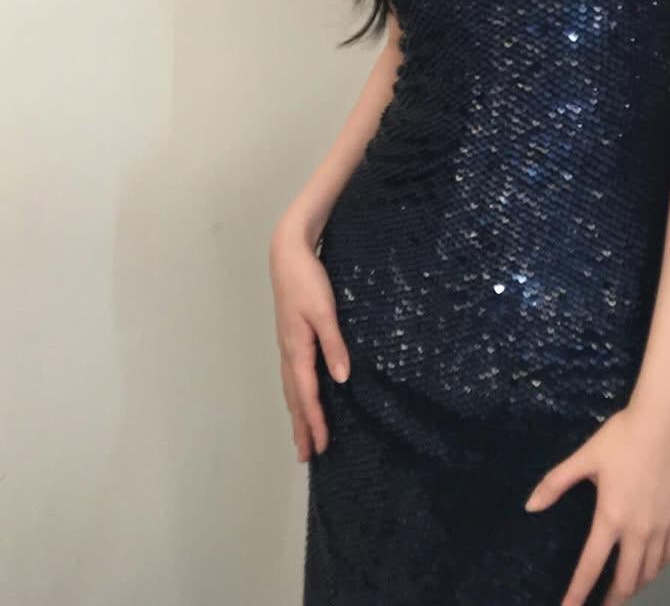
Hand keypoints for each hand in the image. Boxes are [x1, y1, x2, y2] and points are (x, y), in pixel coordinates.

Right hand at [269, 223, 350, 461]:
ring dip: (297, 413)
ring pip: (291, 388)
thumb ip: (334, 344)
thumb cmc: (308, 280)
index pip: (306, 395)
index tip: (321, 448)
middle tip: (306, 456)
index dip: (314, 422)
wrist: (287, 254)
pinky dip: (296, 394)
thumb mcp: (325, 310)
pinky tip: (302, 395)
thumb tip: (341, 379)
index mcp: (297, 350)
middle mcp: (288, 352)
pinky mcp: (290, 336)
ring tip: (302, 435)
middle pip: (294, 398)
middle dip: (301, 427)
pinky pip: (293, 375)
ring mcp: (287, 345)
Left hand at [523, 392, 669, 604]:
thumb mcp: (585, 456)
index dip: (578, 593)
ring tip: (622, 590)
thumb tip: (530, 506)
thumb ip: (556, 483)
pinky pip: (669, 555)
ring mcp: (663, 526)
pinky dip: (657, 568)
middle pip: (626, 581)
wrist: (665, 420)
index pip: (591, 567)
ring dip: (634, 586)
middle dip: (611, 600)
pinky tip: (650, 566)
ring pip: (650, 572)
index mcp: (611, 517)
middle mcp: (639, 530)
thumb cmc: (622, 437)